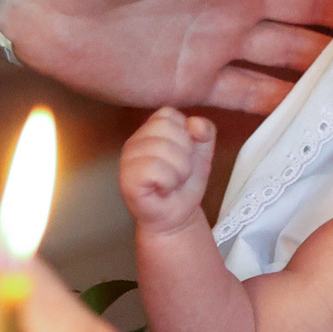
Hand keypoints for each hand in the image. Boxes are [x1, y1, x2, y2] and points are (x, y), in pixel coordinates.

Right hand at [120, 108, 215, 235]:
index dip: (185, 135)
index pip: (170, 114)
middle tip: (178, 172)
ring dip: (179, 171)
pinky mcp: (127, 179)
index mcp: (150, 129)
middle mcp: (135, 140)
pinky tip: (163, 189)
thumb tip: (195, 123)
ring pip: (163, 148)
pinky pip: (154, 169)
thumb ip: (205, 131)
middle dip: (184, 154)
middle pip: (168, 128)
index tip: (183, 155)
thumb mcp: (203, 152)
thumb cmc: (185, 183)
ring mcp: (128, 159)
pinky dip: (168, 181)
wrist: (178, 217)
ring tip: (171, 182)